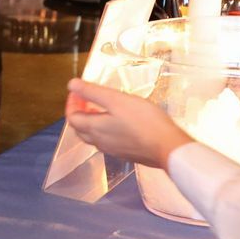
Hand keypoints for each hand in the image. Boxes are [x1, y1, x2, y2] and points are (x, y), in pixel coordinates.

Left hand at [64, 79, 192, 167]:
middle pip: (80, 129)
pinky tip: (117, 122)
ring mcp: (113, 150)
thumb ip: (93, 92)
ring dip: (91, 121)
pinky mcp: (125, 153)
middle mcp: (100, 142)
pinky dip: (104, 130)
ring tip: (101, 108)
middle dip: (79, 112)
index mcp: (94, 129)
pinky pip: (107, 141)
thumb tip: (71, 84)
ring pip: (93, 136)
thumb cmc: (143, 121)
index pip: (72, 118)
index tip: (78, 90)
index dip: (71, 103)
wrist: (168, 147)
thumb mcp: (117, 100)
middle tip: (87, 98)